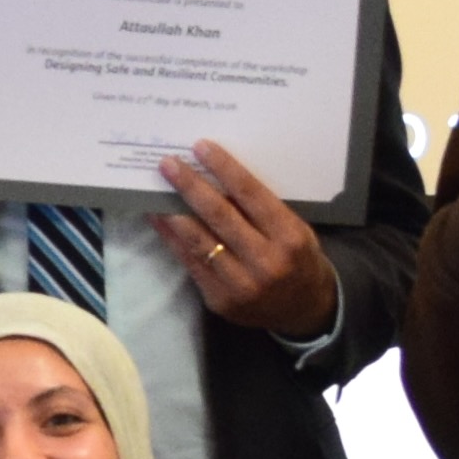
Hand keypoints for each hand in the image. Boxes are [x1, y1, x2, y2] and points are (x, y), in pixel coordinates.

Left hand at [154, 143, 338, 338]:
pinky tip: (159, 219)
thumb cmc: (298, 259)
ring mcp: (241, 284)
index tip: (201, 147)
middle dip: (191, 186)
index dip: (225, 168)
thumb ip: (262, 210)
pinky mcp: (220, 300)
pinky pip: (189, 262)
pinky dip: (171, 238)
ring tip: (155, 189)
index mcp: (290, 238)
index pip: (252, 195)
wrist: (304, 310)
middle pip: (220, 216)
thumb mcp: (294, 230)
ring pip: (198, 241)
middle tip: (169, 164)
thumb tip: (216, 178)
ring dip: (172, 212)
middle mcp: (266, 262)